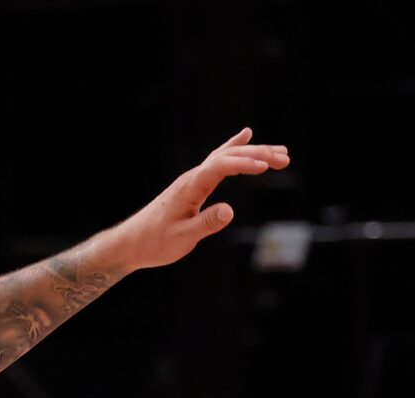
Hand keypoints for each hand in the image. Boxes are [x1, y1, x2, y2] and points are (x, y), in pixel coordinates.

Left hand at [107, 130, 288, 272]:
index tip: (266, 167)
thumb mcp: (181, 238)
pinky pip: (217, 161)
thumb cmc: (153, 243)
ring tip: (281, 154)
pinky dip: (234, 149)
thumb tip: (230, 211)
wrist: (129, 244)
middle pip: (228, 156)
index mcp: (189, 187)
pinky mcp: (193, 185)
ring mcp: (192, 179)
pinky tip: (246, 136)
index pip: (220, 166)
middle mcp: (191, 178)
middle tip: (285, 158)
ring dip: (253, 152)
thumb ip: (206, 224)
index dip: (243, 163)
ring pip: (226, 156)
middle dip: (258, 154)